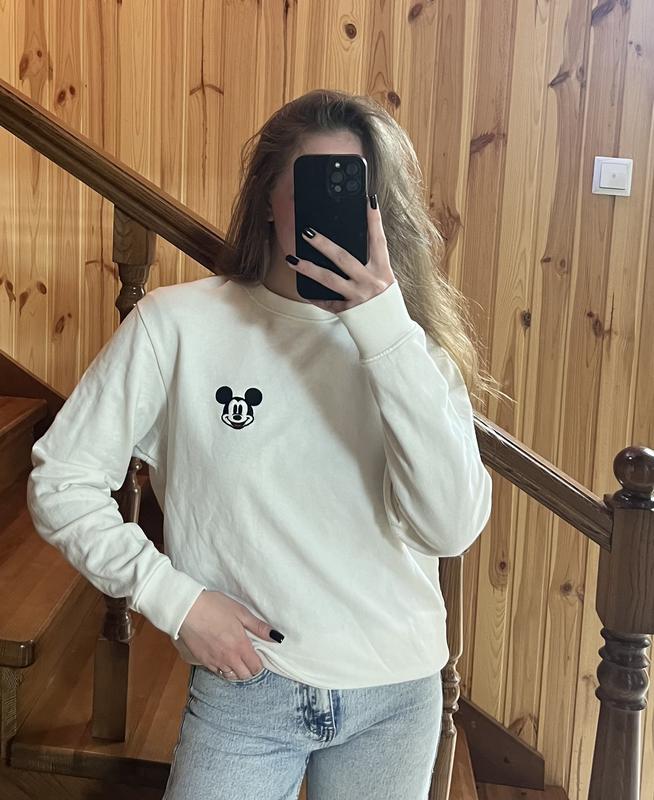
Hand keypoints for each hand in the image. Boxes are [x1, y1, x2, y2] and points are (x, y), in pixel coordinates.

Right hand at [178, 590, 282, 679]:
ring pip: (231, 676)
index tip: (258, 654)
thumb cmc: (215, 607)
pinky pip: (217, 672)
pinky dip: (223, 669)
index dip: (259, 663)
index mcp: (240, 646)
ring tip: (236, 658)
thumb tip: (276, 637)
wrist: (187, 609)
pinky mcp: (203, 661)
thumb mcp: (240, 612)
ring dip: (236, 670)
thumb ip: (259, 627)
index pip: (255, 667)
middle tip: (248, 656)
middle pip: (245, 675)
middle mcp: (229, 658)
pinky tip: (223, 658)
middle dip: (249, 669)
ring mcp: (215, 661)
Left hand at [286, 194, 394, 313]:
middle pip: (343, 258)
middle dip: (324, 244)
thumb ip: (370, 266)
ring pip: (328, 279)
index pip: (379, 240)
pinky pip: (327, 302)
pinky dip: (315, 296)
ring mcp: (358, 297)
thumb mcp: (385, 281)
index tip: (368, 201)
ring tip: (292, 259)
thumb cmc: (386, 304)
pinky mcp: (347, 312)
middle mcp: (370, 282)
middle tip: (307, 232)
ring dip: (308, 268)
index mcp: (383, 271)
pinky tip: (302, 289)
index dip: (374, 220)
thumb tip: (345, 251)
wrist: (391, 334)